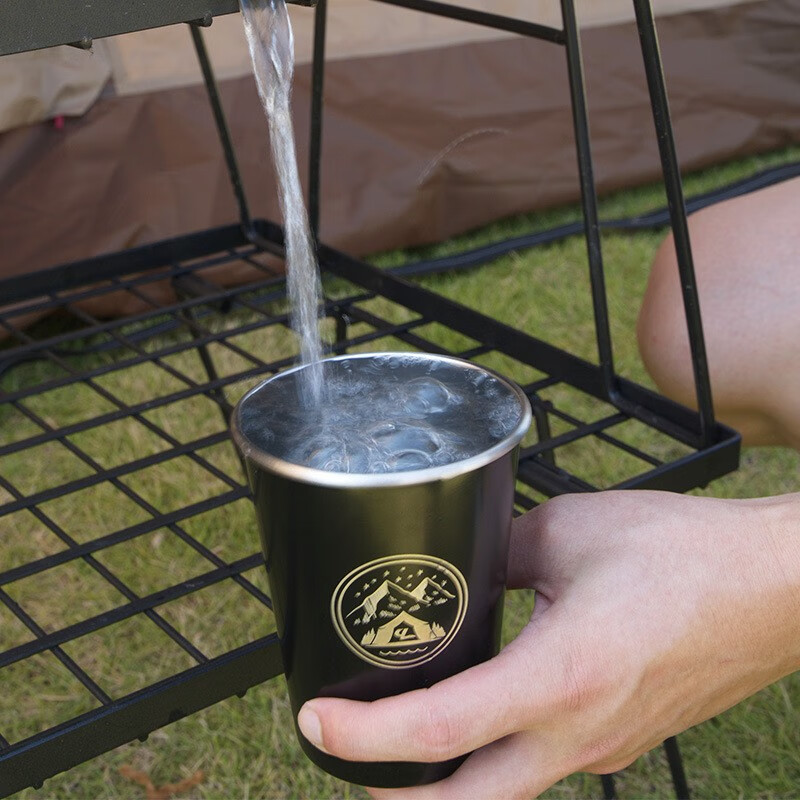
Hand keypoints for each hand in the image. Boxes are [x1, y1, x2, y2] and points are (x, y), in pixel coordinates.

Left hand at [298, 491, 799, 798]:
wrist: (774, 588)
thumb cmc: (684, 553)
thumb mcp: (569, 531)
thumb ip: (501, 552)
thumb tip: (461, 564)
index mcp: (562, 677)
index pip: (440, 730)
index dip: (364, 736)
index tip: (315, 720)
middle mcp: (579, 734)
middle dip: (392, 796)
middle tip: (340, 756)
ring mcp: (603, 748)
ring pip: (504, 793)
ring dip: (443, 781)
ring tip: (395, 741)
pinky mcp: (621, 740)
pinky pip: (542, 765)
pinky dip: (493, 756)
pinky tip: (481, 713)